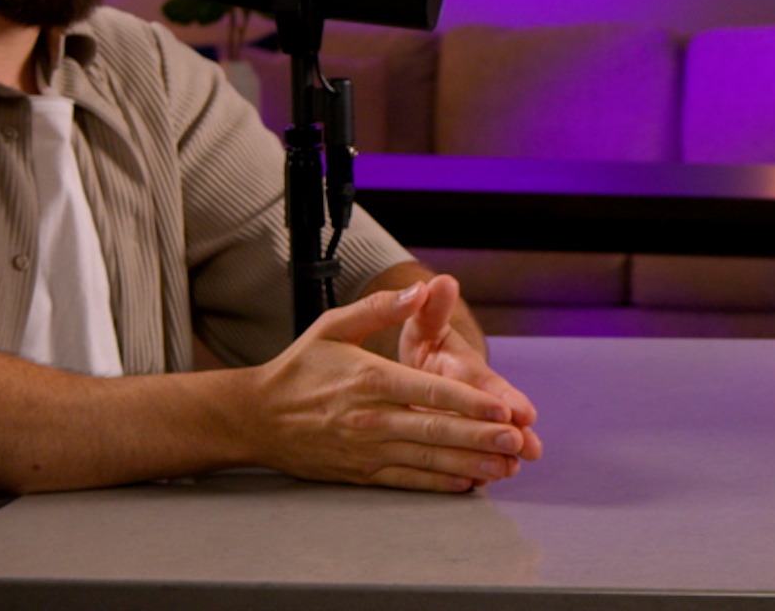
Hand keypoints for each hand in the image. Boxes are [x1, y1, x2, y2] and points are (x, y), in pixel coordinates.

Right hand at [242, 283, 531, 492]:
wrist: (257, 417)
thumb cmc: (298, 368)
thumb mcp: (332, 326)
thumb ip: (378, 309)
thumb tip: (419, 290)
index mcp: (368, 378)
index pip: (428, 392)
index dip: (469, 402)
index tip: (502, 408)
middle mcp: (369, 417)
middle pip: (433, 429)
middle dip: (479, 437)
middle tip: (517, 442)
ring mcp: (365, 448)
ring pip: (426, 459)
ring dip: (468, 464)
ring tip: (504, 467)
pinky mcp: (360, 472)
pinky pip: (406, 480)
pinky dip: (438, 483)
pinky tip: (466, 483)